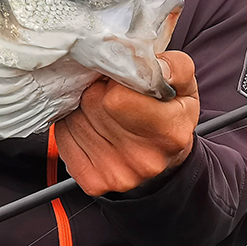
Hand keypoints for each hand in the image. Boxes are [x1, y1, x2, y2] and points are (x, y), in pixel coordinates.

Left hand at [53, 51, 199, 195]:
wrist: (163, 158)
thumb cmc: (170, 114)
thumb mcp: (183, 86)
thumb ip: (174, 67)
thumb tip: (151, 63)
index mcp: (169, 132)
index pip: (116, 96)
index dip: (113, 78)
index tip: (119, 78)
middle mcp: (143, 160)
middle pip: (91, 104)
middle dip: (95, 90)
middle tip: (109, 92)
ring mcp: (116, 175)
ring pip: (73, 120)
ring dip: (81, 108)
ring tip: (101, 110)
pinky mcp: (93, 182)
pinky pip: (62, 140)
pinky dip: (70, 128)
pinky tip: (90, 126)